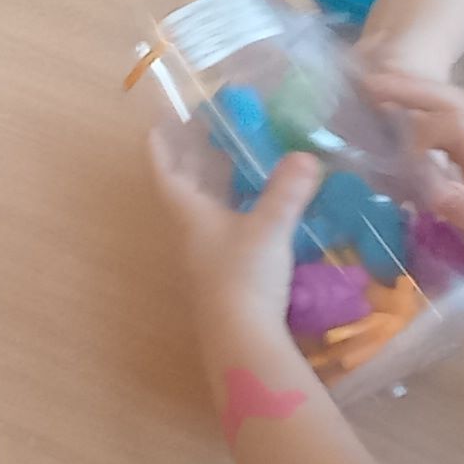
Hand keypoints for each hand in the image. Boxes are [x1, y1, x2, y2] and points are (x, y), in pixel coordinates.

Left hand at [151, 124, 317, 345]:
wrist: (241, 337)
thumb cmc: (243, 274)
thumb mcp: (268, 227)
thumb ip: (286, 192)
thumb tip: (305, 156)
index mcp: (189, 214)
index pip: (166, 172)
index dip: (162, 149)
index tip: (159, 126)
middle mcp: (191, 233)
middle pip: (186, 190)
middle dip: (194, 162)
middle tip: (205, 137)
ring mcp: (206, 257)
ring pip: (205, 212)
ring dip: (216, 187)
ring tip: (234, 166)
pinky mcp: (225, 276)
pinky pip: (225, 232)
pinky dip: (236, 213)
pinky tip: (255, 212)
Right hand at [365, 68, 463, 283]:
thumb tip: (431, 191)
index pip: (450, 124)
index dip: (414, 132)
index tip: (388, 156)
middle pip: (450, 99)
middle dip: (408, 87)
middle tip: (363, 83)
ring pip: (454, 101)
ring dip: (416, 90)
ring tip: (374, 89)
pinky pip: (456, 113)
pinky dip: (428, 103)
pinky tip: (405, 112)